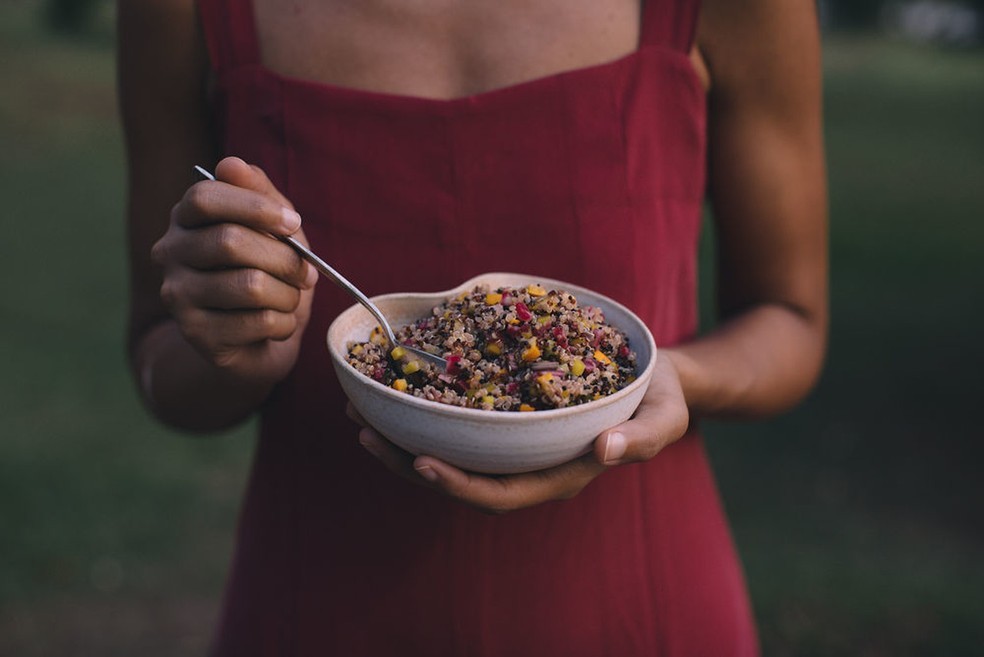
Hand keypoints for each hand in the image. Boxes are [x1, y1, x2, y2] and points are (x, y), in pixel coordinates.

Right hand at [151, 156, 317, 386]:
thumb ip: (260, 194)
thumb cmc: (269, 273)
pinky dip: (283, 323)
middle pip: (231, 242)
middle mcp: (170, 252)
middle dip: (285, 259)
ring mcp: (177, 295)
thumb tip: (232, 164)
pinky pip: (257, 321)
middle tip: (308, 274)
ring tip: (291, 300)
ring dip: (288, 295)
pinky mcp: (195, 333)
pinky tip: (279, 324)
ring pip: (249, 285)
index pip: (204, 198)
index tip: (293, 223)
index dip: (255, 207)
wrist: (257, 342)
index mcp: (186, 218)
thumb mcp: (275, 229)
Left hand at [353, 352, 689, 513]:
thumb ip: (641, 438)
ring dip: (403, 438)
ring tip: (360, 414)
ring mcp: (516, 445)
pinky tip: (396, 392)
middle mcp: (530, 466)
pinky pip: (460, 426)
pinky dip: (426, 414)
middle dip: (408, 462)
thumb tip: (606, 453)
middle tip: (363, 434)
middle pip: (460, 479)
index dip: (458, 485)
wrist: (654, 378)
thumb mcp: (664, 416)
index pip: (500, 494)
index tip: (419, 462)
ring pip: (451, 453)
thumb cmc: (659, 397)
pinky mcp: (508, 419)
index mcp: (560, 474)